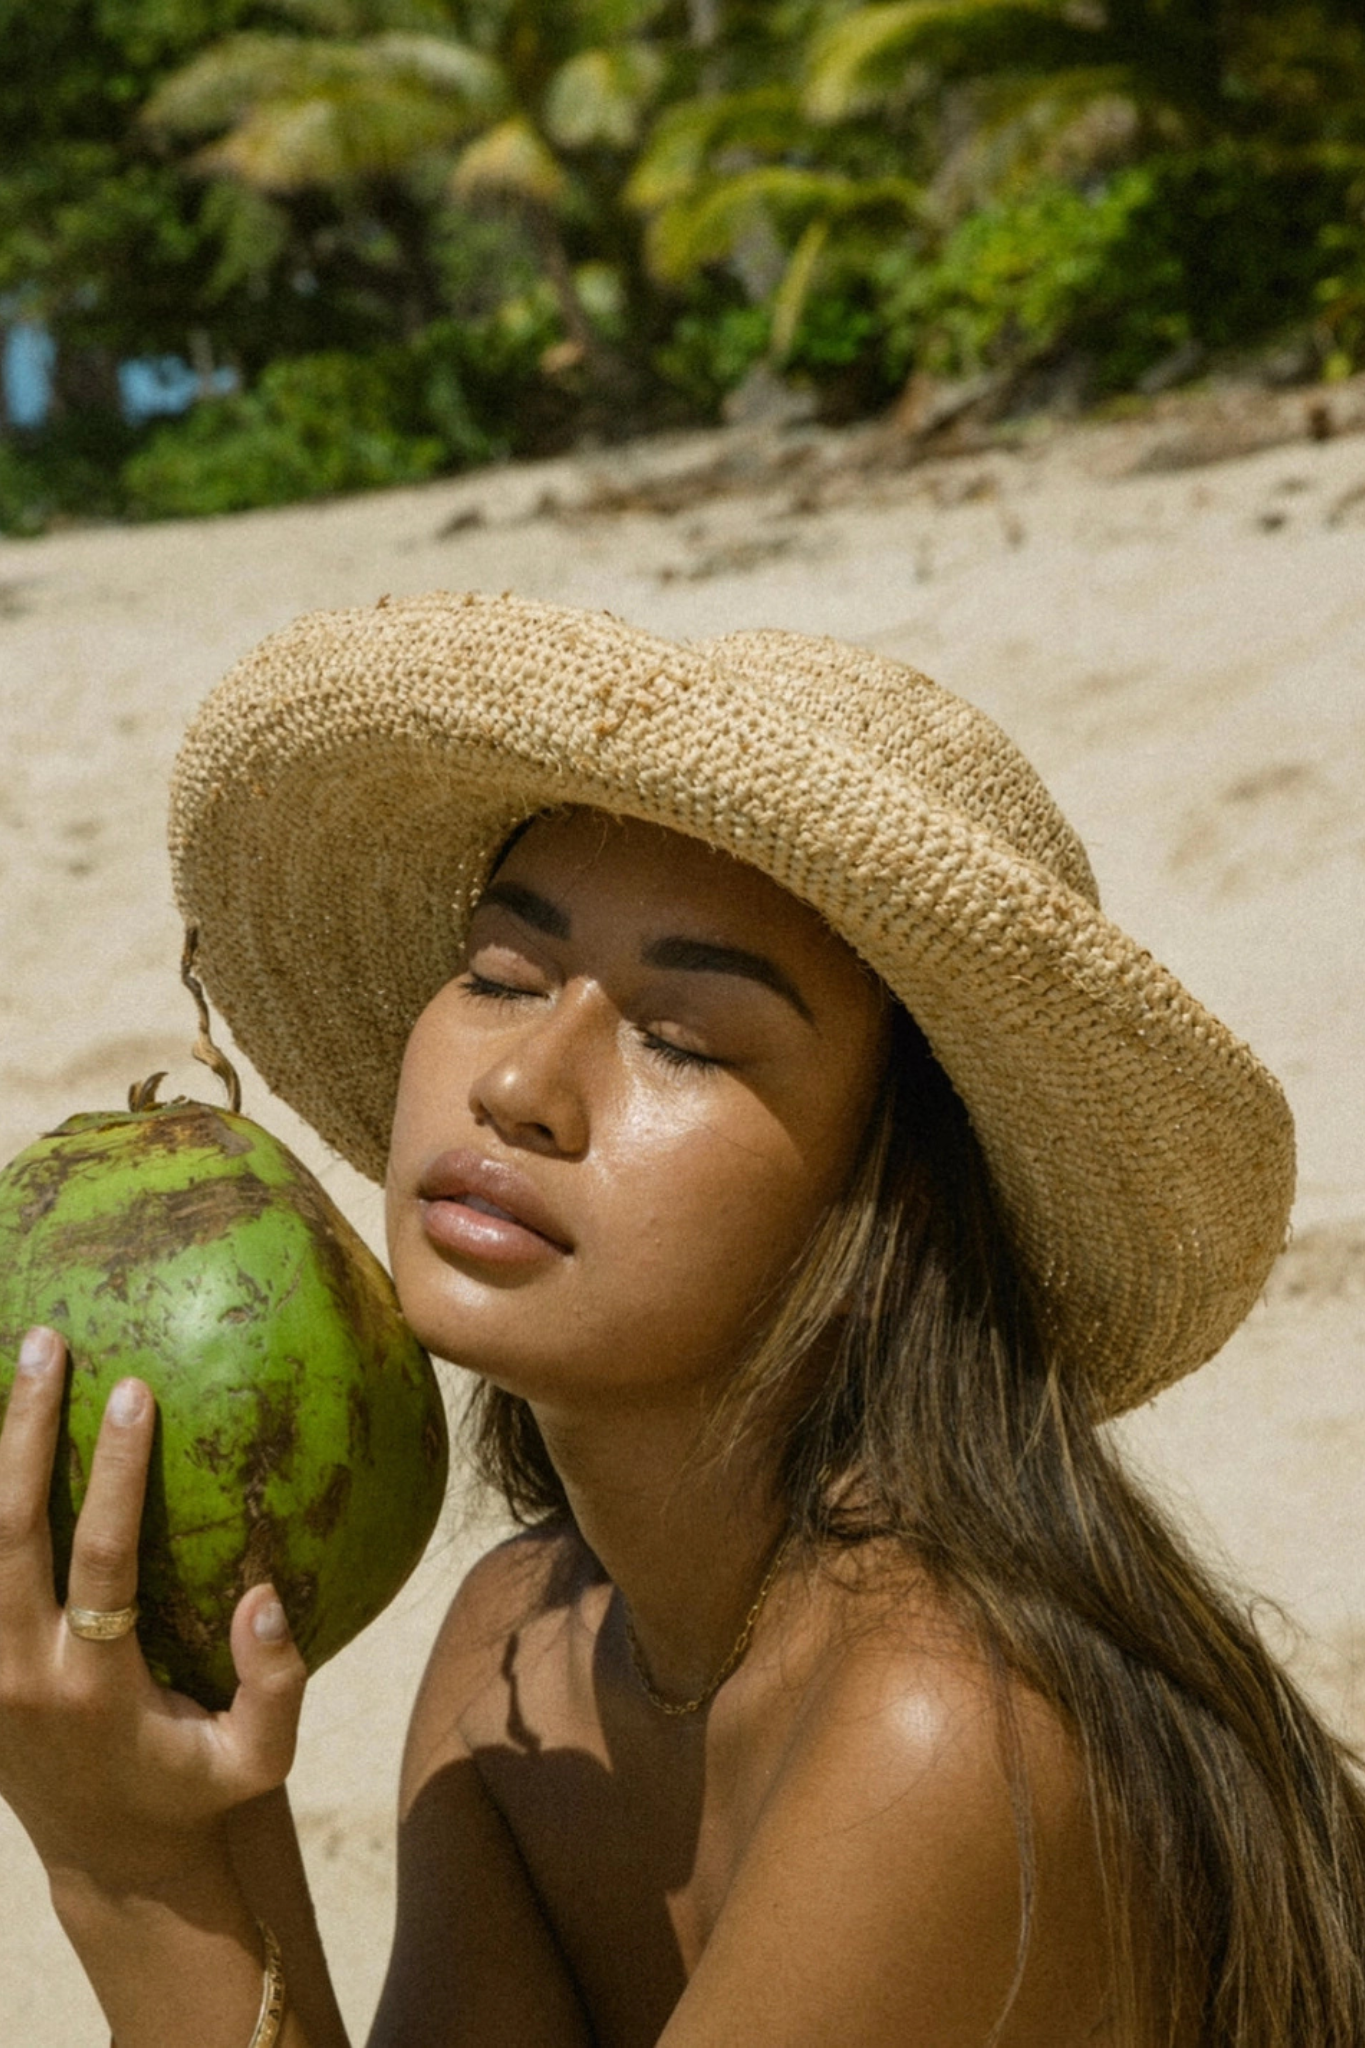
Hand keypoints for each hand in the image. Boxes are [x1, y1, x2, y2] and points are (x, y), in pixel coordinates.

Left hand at [0, 1325, 307, 1903]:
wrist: (107, 1857)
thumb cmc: (196, 1788)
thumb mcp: (260, 1761)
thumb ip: (274, 1684)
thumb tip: (263, 1595)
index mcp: (93, 1689)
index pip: (99, 1560)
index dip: (112, 1475)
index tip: (131, 1391)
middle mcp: (20, 1675)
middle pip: (7, 1534)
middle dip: (22, 1430)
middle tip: (46, 1342)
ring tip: (12, 1361)